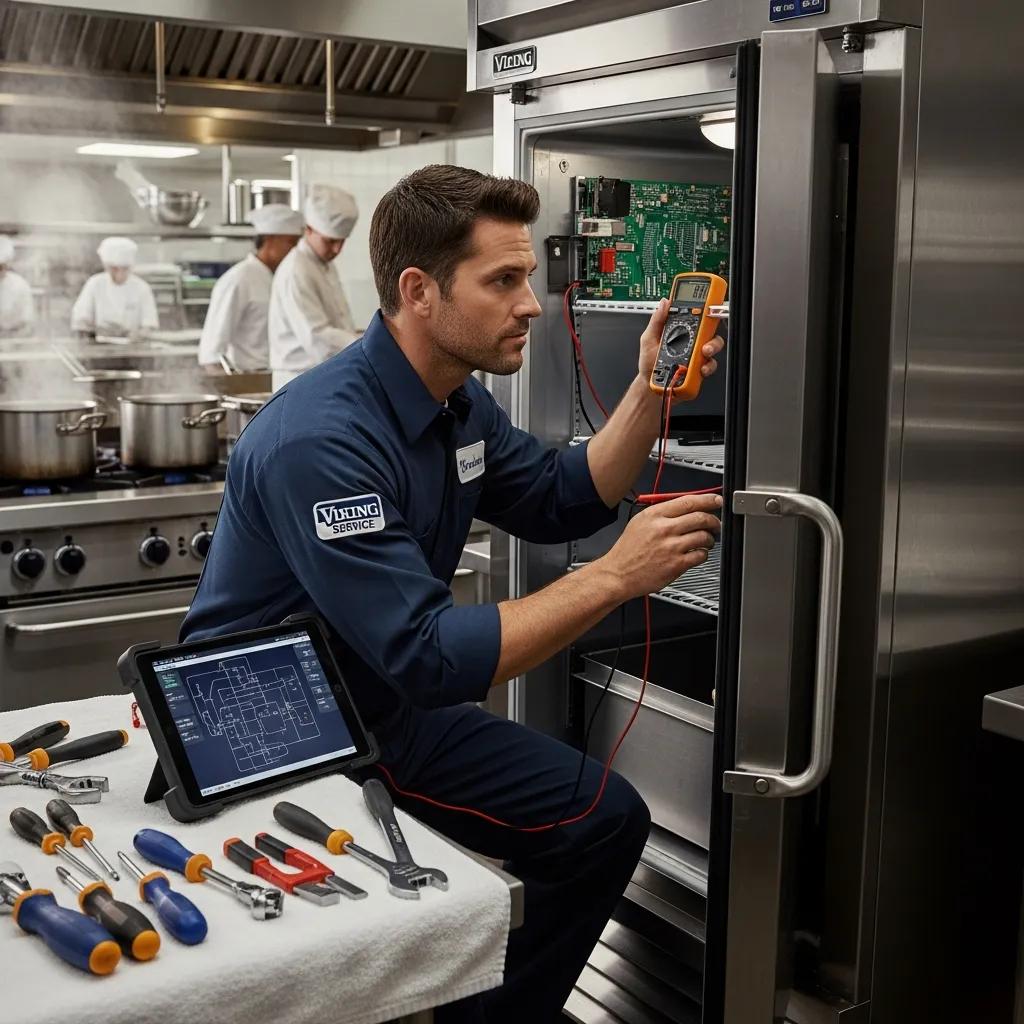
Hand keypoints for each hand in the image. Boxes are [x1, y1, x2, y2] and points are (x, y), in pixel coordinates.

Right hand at [601, 493, 722, 599]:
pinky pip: (700, 555)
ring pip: (703, 536)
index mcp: (654, 515)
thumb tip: (687, 507)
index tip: (716, 501)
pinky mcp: (676, 564)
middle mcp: (663, 529)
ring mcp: (671, 547)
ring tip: (707, 541)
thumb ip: (662, 513)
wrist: (618, 573)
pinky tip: (697, 553)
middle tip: (715, 524)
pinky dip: (703, 554)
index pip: (688, 501)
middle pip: (700, 517)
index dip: (708, 500)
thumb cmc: (628, 550)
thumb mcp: (640, 522)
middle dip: (713, 520)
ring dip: (710, 538)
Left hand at [636, 298, 724, 385]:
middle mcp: (691, 340)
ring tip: (703, 353)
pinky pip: (710, 365)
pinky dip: (707, 367)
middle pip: (709, 329)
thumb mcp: (648, 339)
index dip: (705, 308)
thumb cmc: (649, 362)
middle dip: (711, 329)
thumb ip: (657, 321)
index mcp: (680, 330)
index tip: (708, 306)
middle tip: (704, 334)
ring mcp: (697, 354)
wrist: (650, 385)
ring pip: (713, 345)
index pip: (696, 316)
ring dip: (711, 347)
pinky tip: (700, 369)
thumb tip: (664, 303)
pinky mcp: (699, 368)